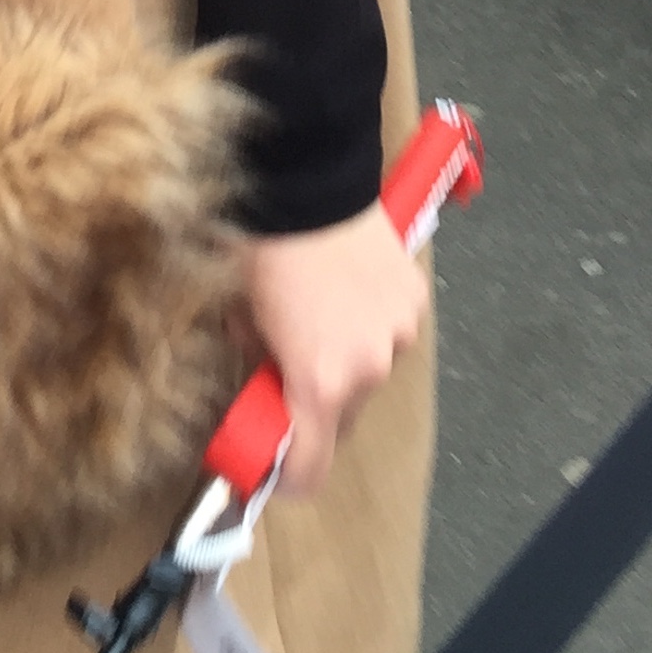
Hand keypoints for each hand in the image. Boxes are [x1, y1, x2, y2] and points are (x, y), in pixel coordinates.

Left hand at [239, 203, 428, 498]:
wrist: (306, 176)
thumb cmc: (261, 245)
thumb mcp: (237, 314)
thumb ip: (253, 363)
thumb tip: (259, 384)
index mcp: (320, 381)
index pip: (309, 466)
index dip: (283, 475)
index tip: (265, 470)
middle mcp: (369, 369)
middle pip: (340, 421)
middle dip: (309, 409)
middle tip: (279, 375)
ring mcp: (398, 334)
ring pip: (366, 374)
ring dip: (342, 362)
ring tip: (313, 315)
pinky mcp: (414, 301)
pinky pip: (387, 332)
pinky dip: (366, 325)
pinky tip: (342, 289)